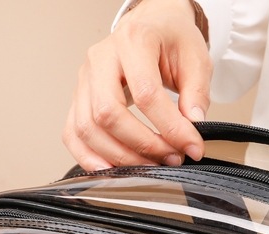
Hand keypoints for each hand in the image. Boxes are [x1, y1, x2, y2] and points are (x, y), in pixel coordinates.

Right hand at [63, 0, 211, 169]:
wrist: (150, 27)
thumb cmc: (170, 40)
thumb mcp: (195, 58)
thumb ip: (196, 93)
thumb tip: (193, 126)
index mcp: (133, 41)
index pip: (146, 93)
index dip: (170, 128)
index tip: (191, 147)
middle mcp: (101, 59)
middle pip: (108, 114)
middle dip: (142, 146)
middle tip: (170, 158)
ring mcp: (84, 80)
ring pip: (88, 128)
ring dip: (120, 157)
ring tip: (150, 166)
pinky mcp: (78, 99)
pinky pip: (72, 135)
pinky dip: (89, 158)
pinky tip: (113, 171)